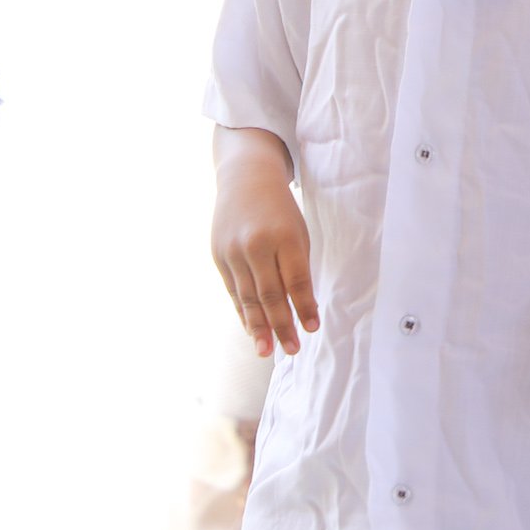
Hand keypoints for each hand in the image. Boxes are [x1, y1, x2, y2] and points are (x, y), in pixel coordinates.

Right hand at [212, 163, 317, 356]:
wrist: (245, 178)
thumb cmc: (280, 211)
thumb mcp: (298, 233)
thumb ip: (298, 268)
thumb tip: (303, 310)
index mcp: (284, 236)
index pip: (296, 279)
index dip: (304, 306)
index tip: (311, 329)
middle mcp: (256, 245)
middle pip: (269, 293)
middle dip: (281, 325)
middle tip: (291, 350)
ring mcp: (233, 251)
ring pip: (247, 297)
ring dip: (258, 327)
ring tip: (267, 350)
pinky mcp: (218, 256)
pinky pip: (233, 290)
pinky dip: (242, 312)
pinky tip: (251, 329)